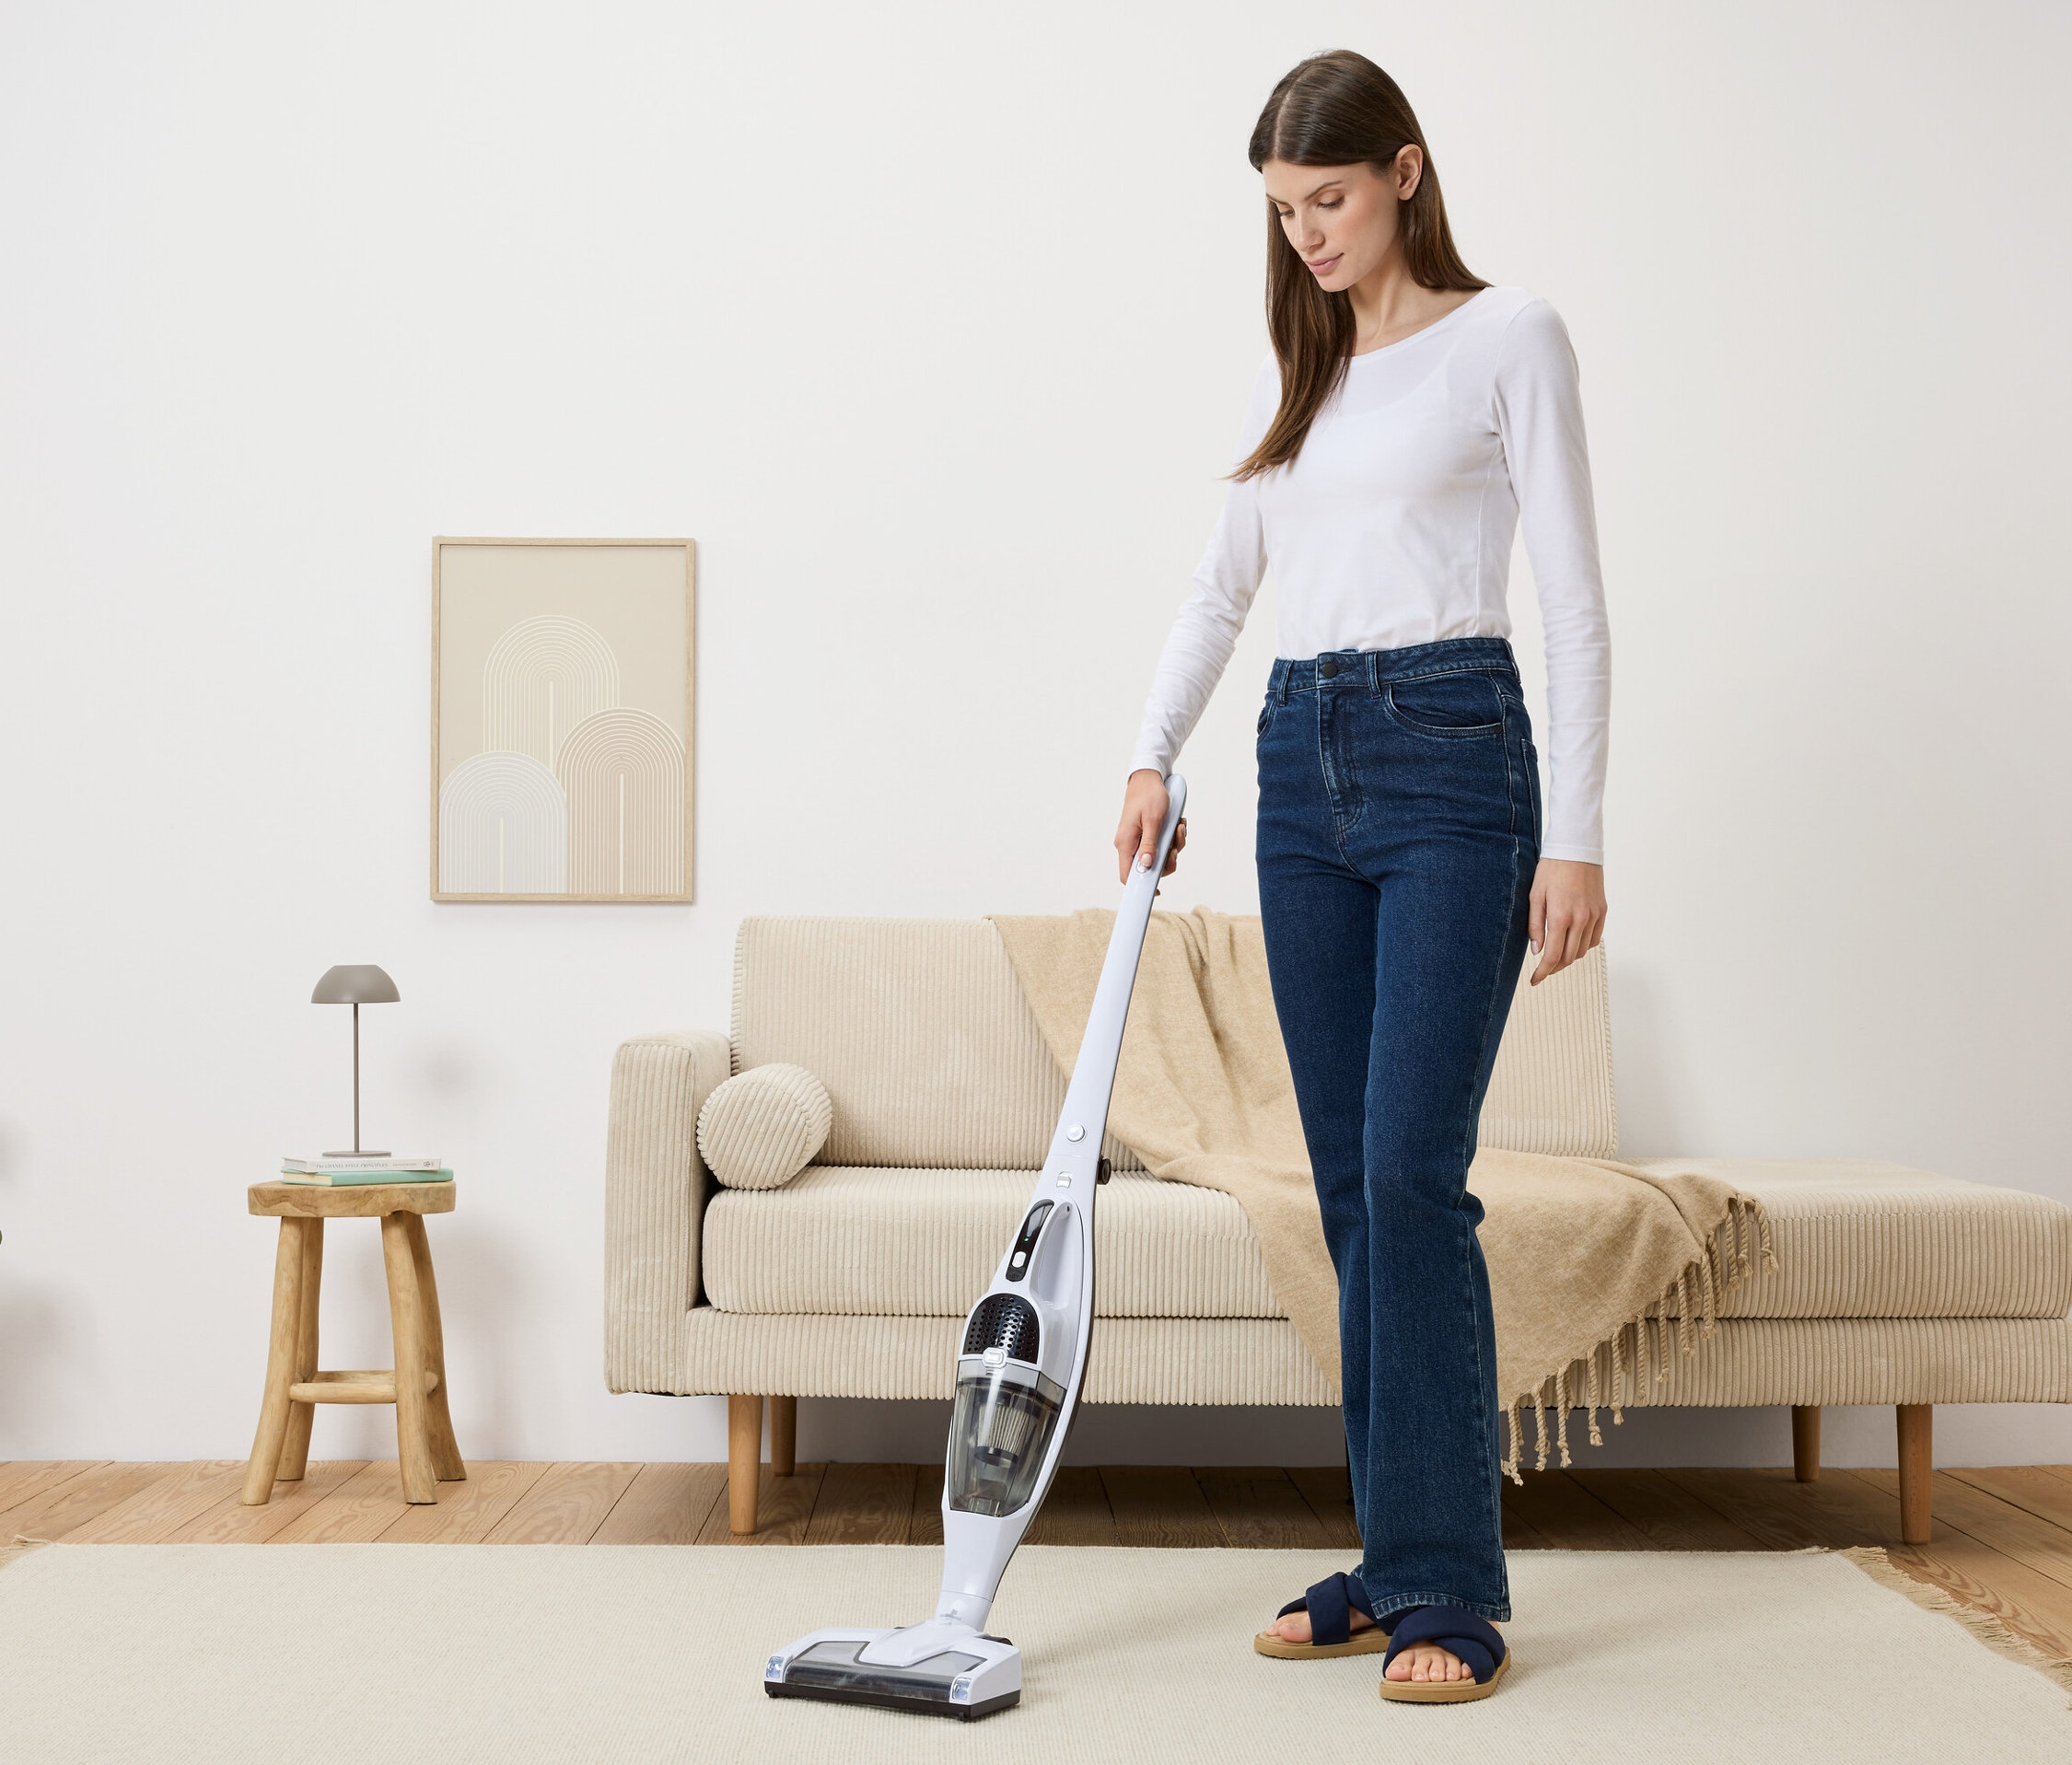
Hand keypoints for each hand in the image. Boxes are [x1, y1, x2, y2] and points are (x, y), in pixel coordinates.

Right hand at [1115, 769, 1187, 882]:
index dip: (1141, 886)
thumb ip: (1150, 845)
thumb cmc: (1148, 795)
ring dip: (1173, 845)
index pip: (1127, 875)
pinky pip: (1161, 845)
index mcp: (1126, 843)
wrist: (1148, 777)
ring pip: (1158, 856)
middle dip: (1168, 859)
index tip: (1156, 891)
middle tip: (1176, 846)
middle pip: (1148, 868)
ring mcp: (1138, 840)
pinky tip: (1176, 824)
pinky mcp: (1146, 835)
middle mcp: (1129, 844)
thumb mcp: (1153, 820)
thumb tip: (1147, 867)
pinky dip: (1172, 838)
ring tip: (1178, 828)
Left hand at [1527, 859, 1605, 984]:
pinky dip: (1583, 946)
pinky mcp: (1602, 911)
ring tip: (1556, 956)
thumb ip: (1535, 925)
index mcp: (1560, 916)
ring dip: (1568, 958)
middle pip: (1569, 957)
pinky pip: (1594, 939)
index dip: (1543, 972)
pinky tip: (1572, 943)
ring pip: (1582, 950)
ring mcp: (1594, 916)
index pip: (1553, 956)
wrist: (1577, 849)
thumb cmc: (1551, 869)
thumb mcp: (1535, 895)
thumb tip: (1537, 951)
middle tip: (1543, 969)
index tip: (1535, 980)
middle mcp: (1581, 919)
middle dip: (1554, 968)